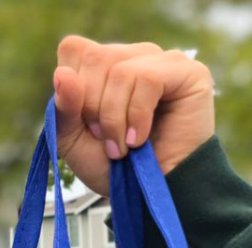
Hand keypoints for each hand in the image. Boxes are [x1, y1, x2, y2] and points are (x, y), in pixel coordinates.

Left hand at [53, 35, 215, 194]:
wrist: (149, 195)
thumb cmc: (114, 167)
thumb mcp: (73, 140)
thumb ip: (63, 108)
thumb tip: (62, 74)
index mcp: (105, 66)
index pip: (73, 49)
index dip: (73, 89)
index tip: (85, 123)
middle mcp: (134, 56)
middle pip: (94, 58)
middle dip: (92, 108)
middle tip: (105, 139)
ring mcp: (163, 61)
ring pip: (121, 71)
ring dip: (114, 119)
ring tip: (123, 146)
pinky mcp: (189, 73)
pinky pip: (148, 79)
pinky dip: (137, 116)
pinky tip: (140, 138)